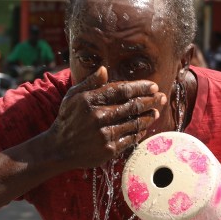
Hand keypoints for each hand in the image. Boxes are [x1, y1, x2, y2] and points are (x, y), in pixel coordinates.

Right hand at [46, 66, 166, 168]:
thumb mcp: (73, 96)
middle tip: (161, 97)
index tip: (153, 86)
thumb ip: (90, 83)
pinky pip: (130, 139)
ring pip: (134, 123)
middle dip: (150, 100)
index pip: (122, 90)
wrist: (59, 149)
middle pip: (132, 106)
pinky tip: (144, 128)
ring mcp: (104, 134)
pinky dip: (139, 132)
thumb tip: (104, 69)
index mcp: (90, 100)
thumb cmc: (68, 119)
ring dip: (148, 117)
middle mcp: (98, 117)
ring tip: (155, 112)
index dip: (140, 87)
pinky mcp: (109, 149)